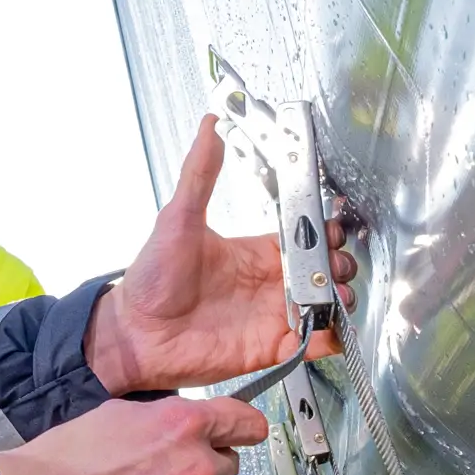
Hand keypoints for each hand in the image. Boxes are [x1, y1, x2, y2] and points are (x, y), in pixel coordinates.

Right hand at [0, 395, 267, 474]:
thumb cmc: (61, 462)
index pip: (245, 423)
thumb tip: (180, 424)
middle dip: (203, 464)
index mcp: (183, 427)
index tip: (241, 432)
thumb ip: (162, 417)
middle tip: (163, 468)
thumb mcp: (115, 413)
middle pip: (228, 466)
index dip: (242, 427)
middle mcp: (195, 470)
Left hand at [84, 117, 358, 393]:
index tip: (330, 229)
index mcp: (253, 253)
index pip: (305, 238)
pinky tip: (327, 326)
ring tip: (335, 294)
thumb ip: (200, 173)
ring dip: (340, 300)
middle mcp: (268, 284)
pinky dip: (329, 336)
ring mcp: (272, 316)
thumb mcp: (178, 218)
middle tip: (333, 265)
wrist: (135, 334)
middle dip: (340, 265)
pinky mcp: (272, 348)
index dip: (325, 233)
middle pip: (323, 271)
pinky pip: (313, 343)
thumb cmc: (151, 280)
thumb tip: (209, 125)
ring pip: (326, 305)